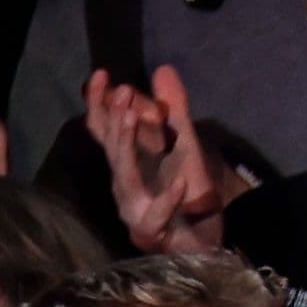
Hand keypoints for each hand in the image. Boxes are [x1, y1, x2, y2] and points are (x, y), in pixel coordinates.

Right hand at [81, 67, 233, 253]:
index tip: (101, 75)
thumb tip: (162, 69)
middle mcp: (125, 185)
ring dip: (128, 148)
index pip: (105, 131)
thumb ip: (175, 110)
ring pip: (125, 178)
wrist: (207, 237)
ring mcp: (135, 210)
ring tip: (137, 118)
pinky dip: (167, 198)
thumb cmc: (191, 193)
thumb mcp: (187, 144)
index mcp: (129, 164)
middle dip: (116, 119)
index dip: (99, 105)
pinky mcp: (154, 232)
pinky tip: (181, 182)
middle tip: (123, 91)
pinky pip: (155, 216)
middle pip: (112, 150)